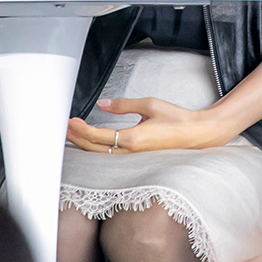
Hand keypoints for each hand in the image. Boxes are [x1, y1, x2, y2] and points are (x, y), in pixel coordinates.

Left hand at [66, 96, 236, 153]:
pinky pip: (112, 156)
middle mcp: (131, 152)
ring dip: (86, 146)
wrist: (196, 134)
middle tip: (64, 129)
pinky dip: (98, 150)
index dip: (82, 130)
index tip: (70, 122)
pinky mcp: (138, 158)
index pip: (99, 137)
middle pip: (96, 149)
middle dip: (78, 139)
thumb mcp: (150, 105)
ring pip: (102, 155)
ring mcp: (134, 158)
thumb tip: (104, 104)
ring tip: (73, 136)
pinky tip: (93, 145)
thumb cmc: (176, 119)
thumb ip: (125, 104)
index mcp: (133, 138)